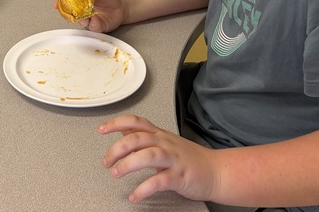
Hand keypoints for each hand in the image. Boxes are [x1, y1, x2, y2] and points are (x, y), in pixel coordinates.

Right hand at [53, 0, 127, 32]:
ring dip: (81, 16)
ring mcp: (89, 19)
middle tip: (71, 8)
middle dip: (69, 11)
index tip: (56, 4)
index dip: (61, 3)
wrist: (122, 5)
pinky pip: (91, 26)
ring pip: (80, 20)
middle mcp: (83, 11)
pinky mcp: (96, 26)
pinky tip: (95, 16)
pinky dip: (92, 21)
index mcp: (81, 0)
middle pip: (71, 13)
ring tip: (86, 10)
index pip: (68, 2)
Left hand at [99, 114, 216, 202]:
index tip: (101, 129)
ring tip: (116, 173)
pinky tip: (135, 195)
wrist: (217, 171)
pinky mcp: (179, 177)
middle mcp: (165, 143)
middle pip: (137, 138)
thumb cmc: (190, 159)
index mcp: (160, 135)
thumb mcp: (165, 142)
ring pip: (147, 155)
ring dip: (127, 164)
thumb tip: (123, 130)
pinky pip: (158, 181)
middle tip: (106, 162)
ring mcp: (173, 159)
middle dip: (116, 149)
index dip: (116, 123)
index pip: (136, 122)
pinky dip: (144, 189)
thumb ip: (144, 136)